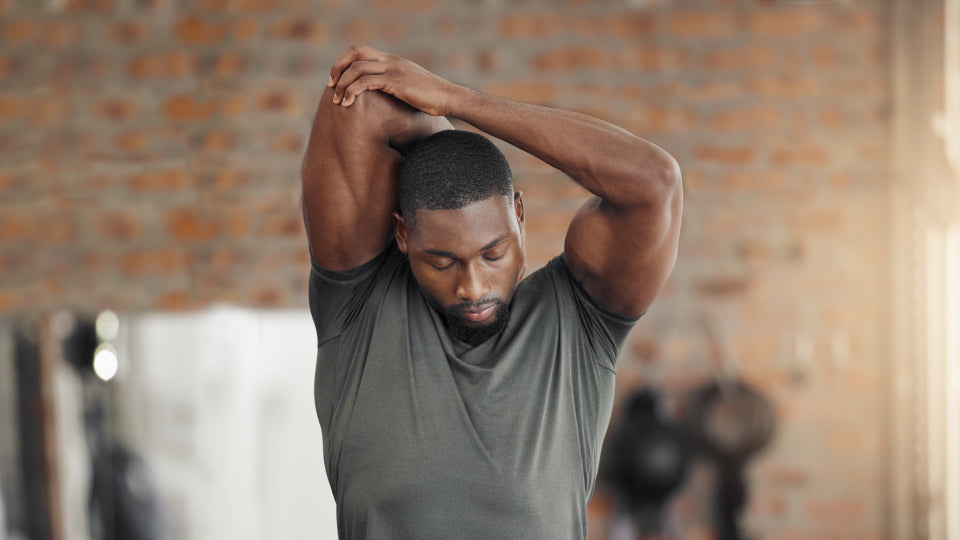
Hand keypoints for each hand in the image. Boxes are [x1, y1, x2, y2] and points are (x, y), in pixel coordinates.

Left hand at [328, 45, 460, 115]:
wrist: (448, 97)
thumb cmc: (431, 97)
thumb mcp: (410, 85)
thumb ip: (395, 84)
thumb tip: (384, 96)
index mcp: (392, 59)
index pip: (360, 51)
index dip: (344, 62)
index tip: (336, 79)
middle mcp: (390, 60)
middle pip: (354, 53)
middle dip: (337, 68)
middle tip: (331, 86)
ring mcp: (393, 69)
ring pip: (357, 69)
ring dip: (342, 84)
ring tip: (337, 101)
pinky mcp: (395, 82)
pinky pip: (366, 82)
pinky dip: (352, 91)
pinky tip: (347, 103)